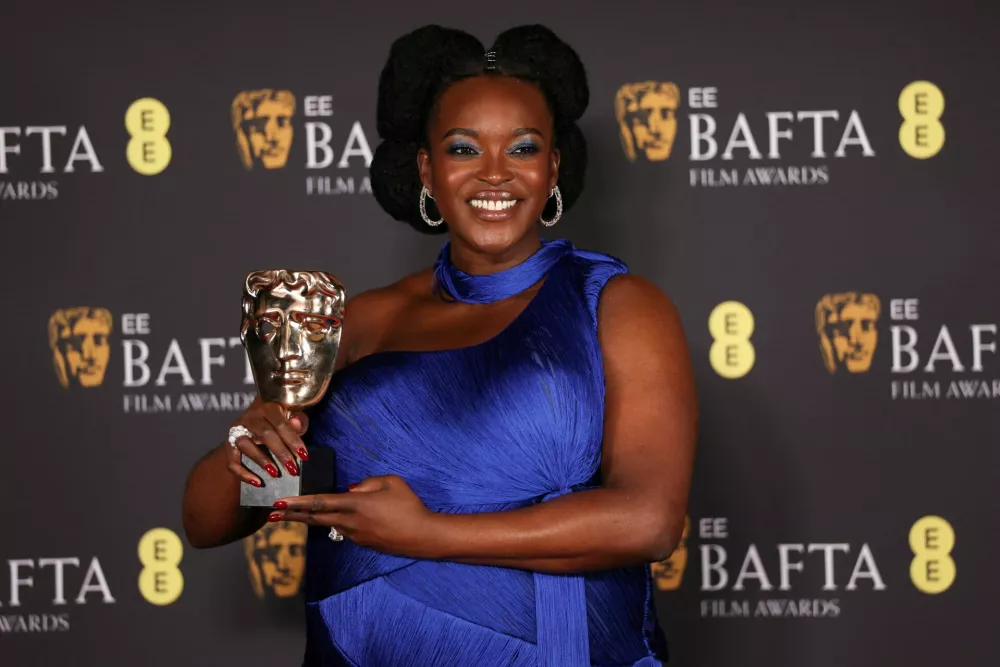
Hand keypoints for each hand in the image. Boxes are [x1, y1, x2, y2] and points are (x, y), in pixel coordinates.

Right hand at [227, 396, 309, 486]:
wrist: (255, 422)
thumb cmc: (279, 420)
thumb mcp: (291, 416)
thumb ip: (297, 420)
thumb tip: (297, 424)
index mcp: (268, 407)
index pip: (281, 424)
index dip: (293, 440)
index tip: (304, 456)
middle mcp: (251, 416)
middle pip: (265, 434)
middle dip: (281, 453)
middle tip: (293, 469)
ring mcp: (237, 429)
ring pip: (246, 444)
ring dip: (261, 460)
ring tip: (275, 474)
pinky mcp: (229, 444)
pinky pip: (232, 460)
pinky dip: (242, 473)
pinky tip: (257, 482)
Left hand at [270, 475, 437, 557]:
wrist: (422, 535)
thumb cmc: (408, 505)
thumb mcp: (391, 482)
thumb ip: (368, 482)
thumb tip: (353, 490)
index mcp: (355, 504)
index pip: (319, 502)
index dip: (298, 503)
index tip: (279, 504)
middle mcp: (349, 521)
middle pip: (314, 518)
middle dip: (291, 516)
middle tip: (272, 514)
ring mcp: (354, 535)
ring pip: (328, 524)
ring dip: (311, 520)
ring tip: (296, 515)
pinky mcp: (362, 543)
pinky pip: (344, 529)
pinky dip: (334, 523)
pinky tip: (337, 518)